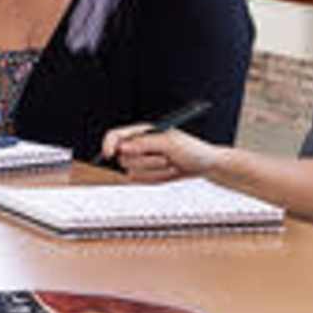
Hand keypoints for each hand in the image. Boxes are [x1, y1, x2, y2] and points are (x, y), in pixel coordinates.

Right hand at [104, 125, 218, 182]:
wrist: (204, 165)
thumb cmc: (191, 149)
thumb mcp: (169, 143)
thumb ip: (144, 144)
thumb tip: (122, 147)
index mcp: (141, 132)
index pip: (115, 136)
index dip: (108, 144)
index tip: (110, 154)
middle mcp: (138, 146)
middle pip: (123, 158)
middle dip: (145, 162)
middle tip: (164, 158)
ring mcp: (142, 161)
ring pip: (132, 172)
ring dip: (154, 171)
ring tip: (170, 165)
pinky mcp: (147, 174)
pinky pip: (142, 181)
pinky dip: (157, 179)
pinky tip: (169, 172)